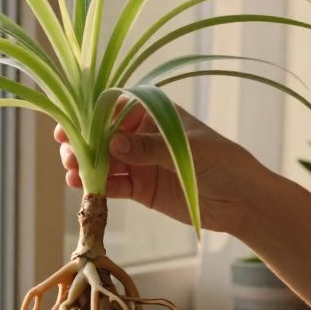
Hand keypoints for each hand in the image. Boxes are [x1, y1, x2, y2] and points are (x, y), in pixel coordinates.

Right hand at [55, 103, 266, 234]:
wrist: (242, 200)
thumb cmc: (223, 163)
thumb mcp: (187, 151)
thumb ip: (149, 147)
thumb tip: (113, 142)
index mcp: (153, 114)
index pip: (114, 109)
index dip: (89, 117)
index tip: (70, 128)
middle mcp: (142, 136)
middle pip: (102, 136)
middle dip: (82, 144)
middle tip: (67, 155)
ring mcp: (139, 162)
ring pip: (103, 161)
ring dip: (85, 166)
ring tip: (72, 174)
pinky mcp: (141, 188)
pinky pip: (113, 185)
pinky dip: (98, 187)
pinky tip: (84, 189)